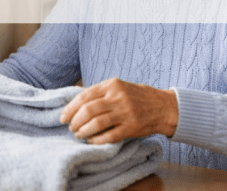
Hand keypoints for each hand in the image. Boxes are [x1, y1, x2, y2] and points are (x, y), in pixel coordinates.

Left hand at [59, 78, 178, 143]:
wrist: (163, 107)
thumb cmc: (136, 97)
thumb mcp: (118, 87)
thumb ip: (99, 93)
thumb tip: (74, 102)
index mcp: (112, 85)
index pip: (84, 96)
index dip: (70, 108)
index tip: (63, 117)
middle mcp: (118, 97)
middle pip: (88, 110)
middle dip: (75, 121)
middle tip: (71, 127)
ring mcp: (126, 113)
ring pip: (96, 123)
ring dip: (83, 131)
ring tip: (79, 134)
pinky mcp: (131, 127)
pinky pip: (109, 136)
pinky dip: (97, 140)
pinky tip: (92, 141)